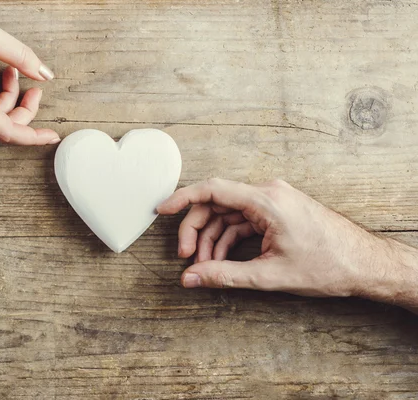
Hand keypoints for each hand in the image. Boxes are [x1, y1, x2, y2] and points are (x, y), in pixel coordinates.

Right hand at [157, 178, 417, 308]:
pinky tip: (221, 259)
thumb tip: (191, 278)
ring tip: (203, 265)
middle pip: (216, 204)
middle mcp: (268, 193)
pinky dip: (228, 239)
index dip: (182, 199)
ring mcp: (273, 201)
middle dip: (196, 230)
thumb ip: (225, 275)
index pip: (213, 189)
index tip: (161, 209)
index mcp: (266, 200)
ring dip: (212, 238)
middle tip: (185, 257)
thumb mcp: (270, 275)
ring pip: (228, 215)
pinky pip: (242, 220)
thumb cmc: (328, 265)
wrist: (366, 265)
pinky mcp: (276, 212)